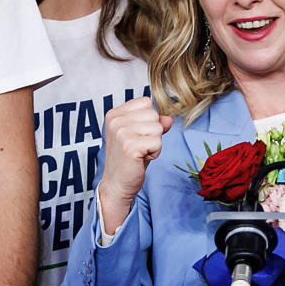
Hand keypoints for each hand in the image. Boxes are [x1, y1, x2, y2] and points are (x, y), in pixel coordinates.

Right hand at [98, 97, 172, 233]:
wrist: (117, 183)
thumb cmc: (129, 159)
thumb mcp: (141, 136)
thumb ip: (155, 124)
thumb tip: (169, 118)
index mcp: (115, 114)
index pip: (146, 102)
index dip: (149, 119)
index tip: (138, 134)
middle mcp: (116, 120)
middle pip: (154, 115)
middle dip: (154, 132)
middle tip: (140, 146)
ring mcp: (122, 132)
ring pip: (158, 128)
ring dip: (155, 143)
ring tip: (141, 152)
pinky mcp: (130, 146)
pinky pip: (158, 142)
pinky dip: (155, 152)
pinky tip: (142, 158)